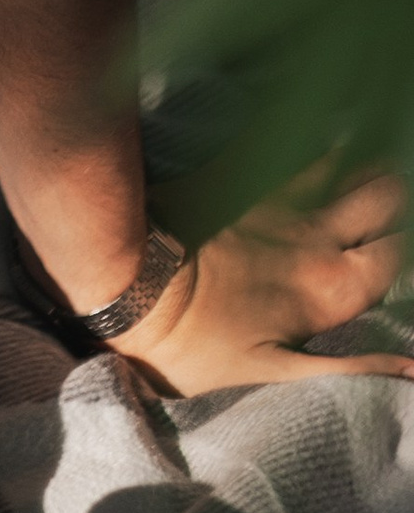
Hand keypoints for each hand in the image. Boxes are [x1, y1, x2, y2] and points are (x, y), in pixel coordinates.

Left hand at [120, 169, 411, 394]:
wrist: (126, 279)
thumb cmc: (193, 341)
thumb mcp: (273, 371)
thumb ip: (350, 368)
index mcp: (331, 290)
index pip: (399, 258)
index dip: (405, 252)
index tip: (398, 254)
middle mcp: (318, 237)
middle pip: (387, 198)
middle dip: (396, 200)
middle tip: (389, 213)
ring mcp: (282, 200)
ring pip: (350, 166)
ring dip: (367, 167)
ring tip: (374, 172)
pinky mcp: (243, 174)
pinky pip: (297, 148)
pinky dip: (320, 144)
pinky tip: (329, 141)